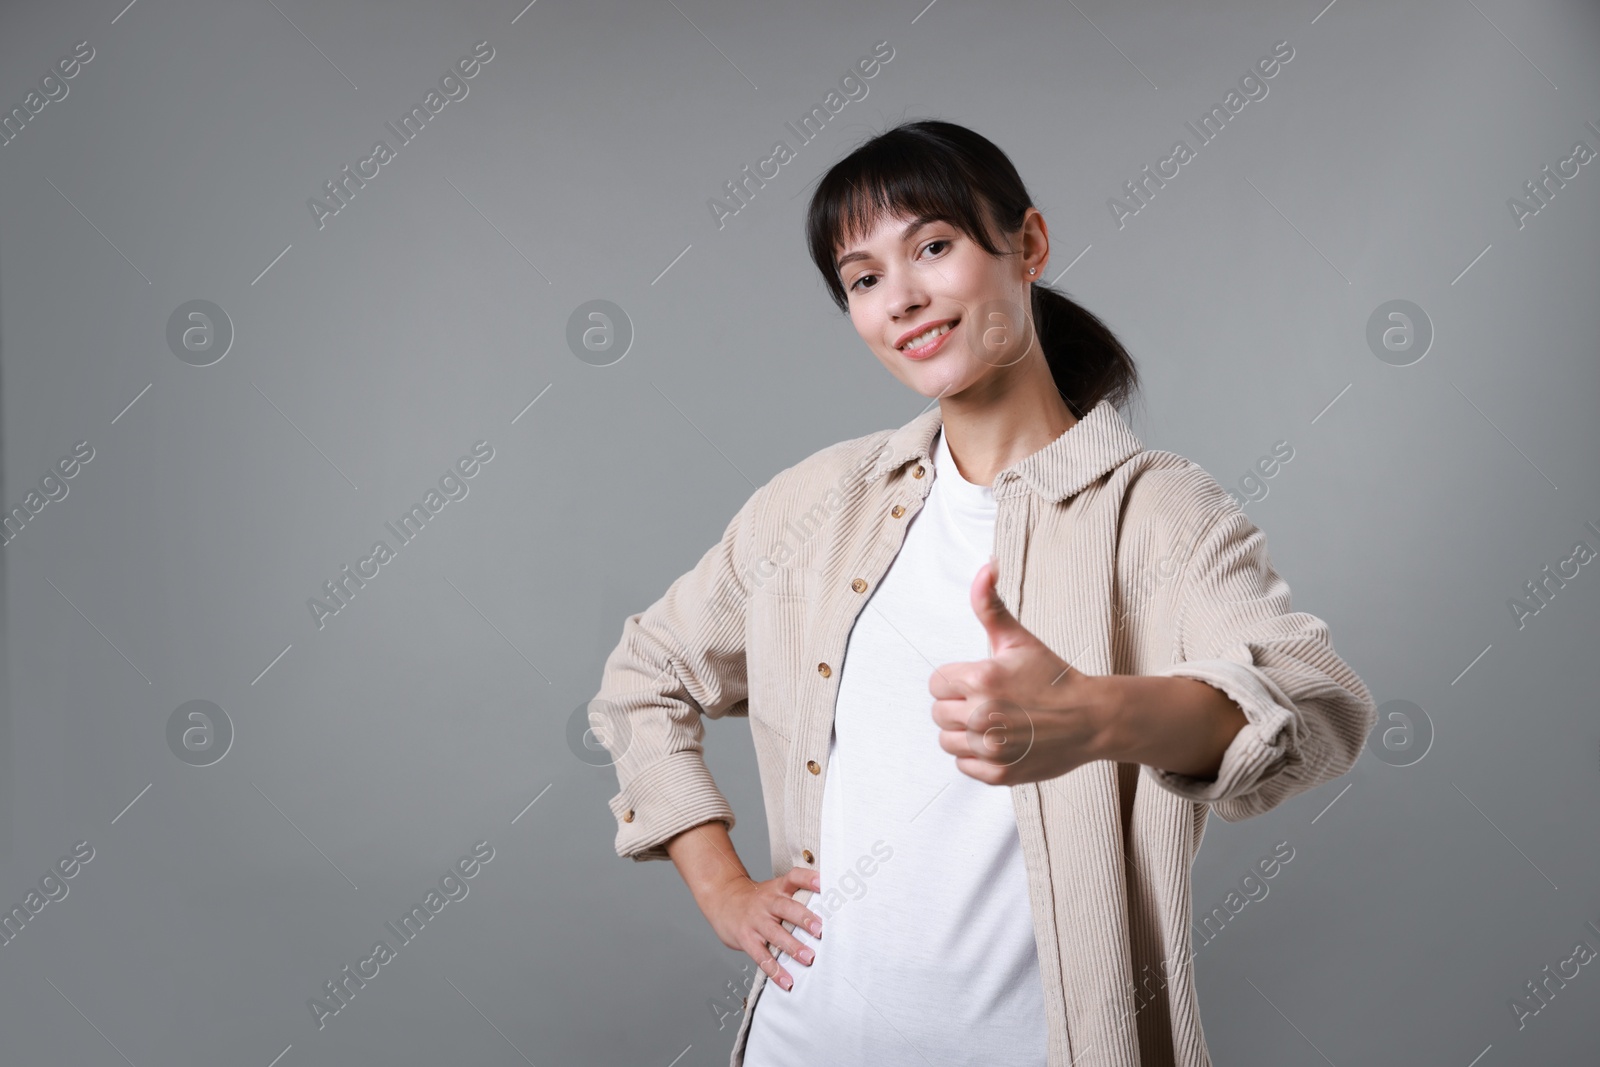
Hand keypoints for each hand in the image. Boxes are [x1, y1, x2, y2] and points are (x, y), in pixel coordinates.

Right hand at [701, 866, 823, 991]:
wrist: (722, 899)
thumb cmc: (756, 899)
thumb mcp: (773, 890)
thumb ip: (795, 899)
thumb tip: (829, 913)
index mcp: (777, 888)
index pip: (794, 877)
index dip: (808, 878)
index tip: (822, 882)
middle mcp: (767, 903)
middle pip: (786, 907)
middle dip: (804, 919)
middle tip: (820, 930)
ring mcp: (755, 921)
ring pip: (775, 934)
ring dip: (793, 947)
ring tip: (808, 958)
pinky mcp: (746, 939)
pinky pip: (761, 956)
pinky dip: (775, 971)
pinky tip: (787, 981)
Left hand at [928, 558, 1111, 785]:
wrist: (1091, 719)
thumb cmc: (1053, 677)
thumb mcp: (1019, 639)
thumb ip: (990, 604)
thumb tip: (985, 566)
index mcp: (982, 679)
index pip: (936, 683)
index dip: (955, 681)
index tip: (978, 682)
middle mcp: (982, 715)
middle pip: (938, 713)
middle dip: (957, 706)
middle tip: (988, 702)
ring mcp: (990, 748)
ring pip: (947, 741)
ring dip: (963, 733)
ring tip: (992, 723)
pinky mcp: (998, 773)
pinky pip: (963, 766)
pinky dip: (976, 757)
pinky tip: (999, 742)